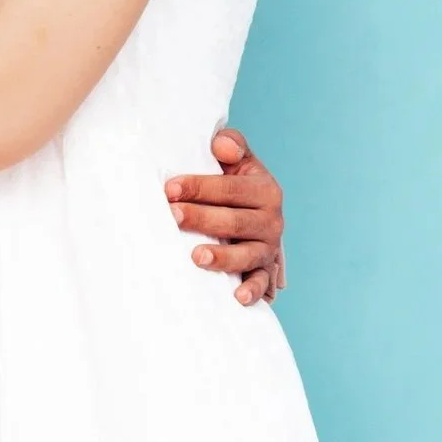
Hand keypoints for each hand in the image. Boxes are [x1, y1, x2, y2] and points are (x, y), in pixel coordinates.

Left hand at [165, 127, 286, 305]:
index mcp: (265, 189)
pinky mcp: (264, 271)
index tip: (169, 190)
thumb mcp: (237, 160)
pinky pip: (261, 283)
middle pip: (234, 221)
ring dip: (222, 256)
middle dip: (201, 219)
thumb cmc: (231, 184)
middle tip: (172, 217)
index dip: (199, 187)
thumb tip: (222, 147)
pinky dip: (253, 290)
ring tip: (196, 256)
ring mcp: (268, 248)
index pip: (229, 188)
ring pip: (247, 254)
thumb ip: (231, 145)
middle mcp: (272, 220)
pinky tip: (236, 296)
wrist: (249, 214)